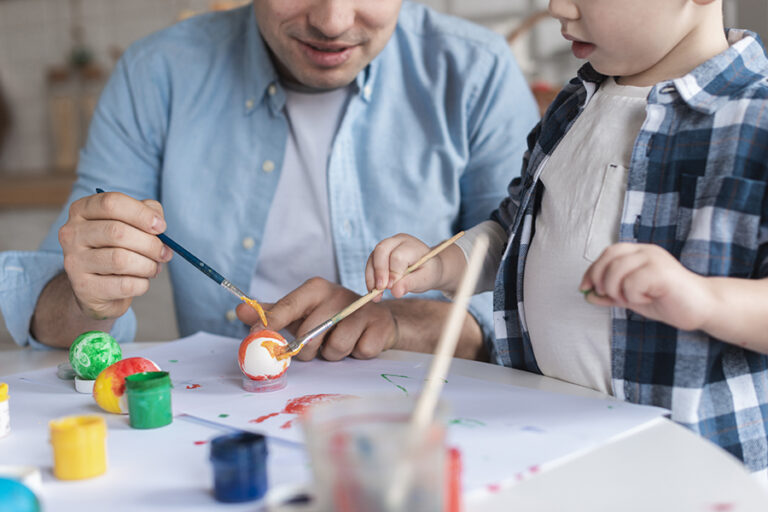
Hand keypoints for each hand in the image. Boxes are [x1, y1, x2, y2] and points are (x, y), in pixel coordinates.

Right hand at [58, 191, 172, 319]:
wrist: (99, 288)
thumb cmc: (119, 248)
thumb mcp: (132, 224)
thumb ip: (147, 213)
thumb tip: (158, 222)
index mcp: (82, 210)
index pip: (111, 203)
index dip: (141, 214)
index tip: (161, 227)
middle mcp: (71, 233)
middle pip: (117, 232)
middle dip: (150, 244)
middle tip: (165, 253)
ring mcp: (74, 262)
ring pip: (121, 260)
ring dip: (148, 265)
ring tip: (153, 268)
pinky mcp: (84, 288)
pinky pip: (124, 284)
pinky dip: (142, 284)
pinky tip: (141, 281)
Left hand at [236, 277, 397, 360]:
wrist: (375, 319)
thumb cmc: (330, 317)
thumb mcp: (301, 312)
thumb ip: (273, 313)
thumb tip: (239, 310)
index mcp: (315, 289)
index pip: (287, 306)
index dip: (271, 324)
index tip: (256, 336)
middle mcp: (338, 294)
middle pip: (310, 335)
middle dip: (309, 350)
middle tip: (316, 346)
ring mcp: (360, 309)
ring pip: (335, 348)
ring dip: (334, 354)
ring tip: (339, 342)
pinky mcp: (378, 326)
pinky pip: (359, 352)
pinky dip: (356, 354)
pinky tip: (359, 342)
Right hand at [365, 233, 443, 301]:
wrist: (427, 268)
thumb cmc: (428, 272)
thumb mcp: (425, 279)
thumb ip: (411, 284)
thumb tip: (395, 292)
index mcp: (411, 245)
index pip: (398, 256)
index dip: (393, 272)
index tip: (391, 288)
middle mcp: (397, 241)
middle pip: (381, 250)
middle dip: (379, 271)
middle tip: (380, 289)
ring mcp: (386, 246)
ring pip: (373, 257)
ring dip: (371, 277)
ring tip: (376, 295)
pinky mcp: (379, 255)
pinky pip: (370, 265)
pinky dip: (370, 279)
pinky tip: (373, 292)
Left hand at [580, 243, 712, 330]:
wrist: (702, 308)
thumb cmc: (668, 301)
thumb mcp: (632, 298)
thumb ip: (611, 295)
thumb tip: (587, 295)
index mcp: (639, 252)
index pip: (608, 253)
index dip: (592, 270)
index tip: (585, 288)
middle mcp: (647, 250)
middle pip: (609, 257)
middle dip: (601, 280)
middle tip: (611, 297)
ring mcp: (655, 259)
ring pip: (617, 270)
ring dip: (618, 291)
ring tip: (633, 299)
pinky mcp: (662, 272)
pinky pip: (632, 282)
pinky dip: (633, 296)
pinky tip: (648, 298)